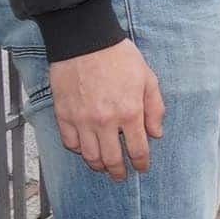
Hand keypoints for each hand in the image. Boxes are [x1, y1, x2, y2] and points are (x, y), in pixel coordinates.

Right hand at [50, 37, 164, 180]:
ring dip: (97, 165)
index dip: (141, 162)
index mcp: (130, 112)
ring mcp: (82, 120)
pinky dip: (77, 150)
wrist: (86, 42)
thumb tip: (156, 134)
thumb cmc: (120, 57)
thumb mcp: (148, 79)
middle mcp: (105, 121)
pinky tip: (84, 149)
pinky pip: (70, 142)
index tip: (141, 167)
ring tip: (103, 167)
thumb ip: (154, 108)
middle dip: (118, 171)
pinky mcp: (63, 115)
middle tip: (120, 176)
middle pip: (111, 159)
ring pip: (89, 155)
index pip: (137, 149)